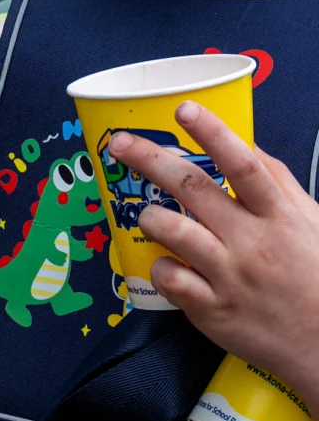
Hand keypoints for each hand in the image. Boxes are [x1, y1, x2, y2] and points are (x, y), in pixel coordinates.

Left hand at [108, 102, 318, 416]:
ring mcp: (228, 277)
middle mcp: (250, 241)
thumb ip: (278, 180)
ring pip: (173, 232)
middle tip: (121, 142)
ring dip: (150, 215)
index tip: (184, 110)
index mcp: (276, 215)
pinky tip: (164, 263)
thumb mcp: (312, 221)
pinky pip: (171, 280)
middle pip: (193, 188)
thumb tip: (247, 142)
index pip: (242, 164)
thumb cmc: (316, 277)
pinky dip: (160, 267)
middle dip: (150, 158)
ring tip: (145, 212)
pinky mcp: (212, 310)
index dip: (212, 133)